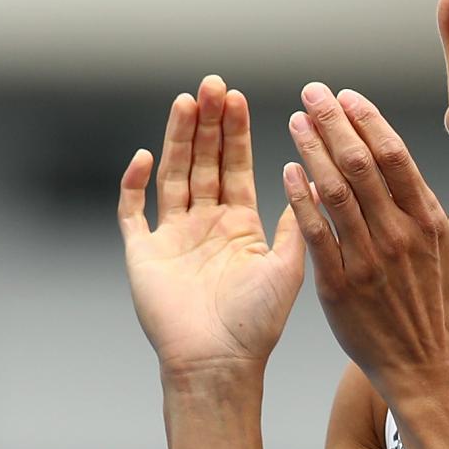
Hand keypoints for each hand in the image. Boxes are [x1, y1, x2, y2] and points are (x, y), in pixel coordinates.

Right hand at [117, 75, 306, 376]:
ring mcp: (171, 238)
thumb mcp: (288, 266)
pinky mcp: (142, 254)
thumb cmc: (256, 324)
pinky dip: (135, 184)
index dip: (235, 132)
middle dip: (207, 124)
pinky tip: (146, 157)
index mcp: (238, 226)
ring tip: (187, 101)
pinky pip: (133, 211)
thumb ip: (298, 220)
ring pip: (173, 176)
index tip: (238, 98)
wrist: (219, 363)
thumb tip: (315, 177)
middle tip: (212, 85)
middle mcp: (204, 225)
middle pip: (203, 162)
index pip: (235, 166)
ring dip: (178, 139)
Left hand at [285, 82, 448, 402]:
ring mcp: (368, 260)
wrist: (425, 368)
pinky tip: (288, 173)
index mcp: (427, 220)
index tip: (346, 95)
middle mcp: (398, 235)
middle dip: (333, 124)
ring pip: (335, 193)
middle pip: (360, 165)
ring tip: (296, 122)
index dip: (367, 121)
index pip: (394, 156)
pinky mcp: (339, 287)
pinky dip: (301, 202)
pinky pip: (317, 235)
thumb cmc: (444, 308)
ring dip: (312, 152)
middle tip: (312, 93)